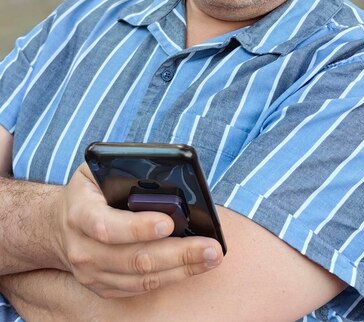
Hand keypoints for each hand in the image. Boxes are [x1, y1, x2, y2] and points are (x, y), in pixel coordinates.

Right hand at [53, 163, 222, 297]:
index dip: (138, 227)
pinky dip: (170, 278)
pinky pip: (140, 288)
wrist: (58, 224)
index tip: (168, 223)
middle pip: (133, 259)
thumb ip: (125, 170)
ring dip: (181, 269)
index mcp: (80, 213)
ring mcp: (92, 273)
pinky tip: (193, 267)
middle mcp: (83, 249)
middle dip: (177, 253)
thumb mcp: (97, 169)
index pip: (108, 226)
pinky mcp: (103, 287)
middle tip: (211, 247)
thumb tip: (168, 174)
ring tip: (211, 258)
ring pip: (141, 278)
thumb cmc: (88, 190)